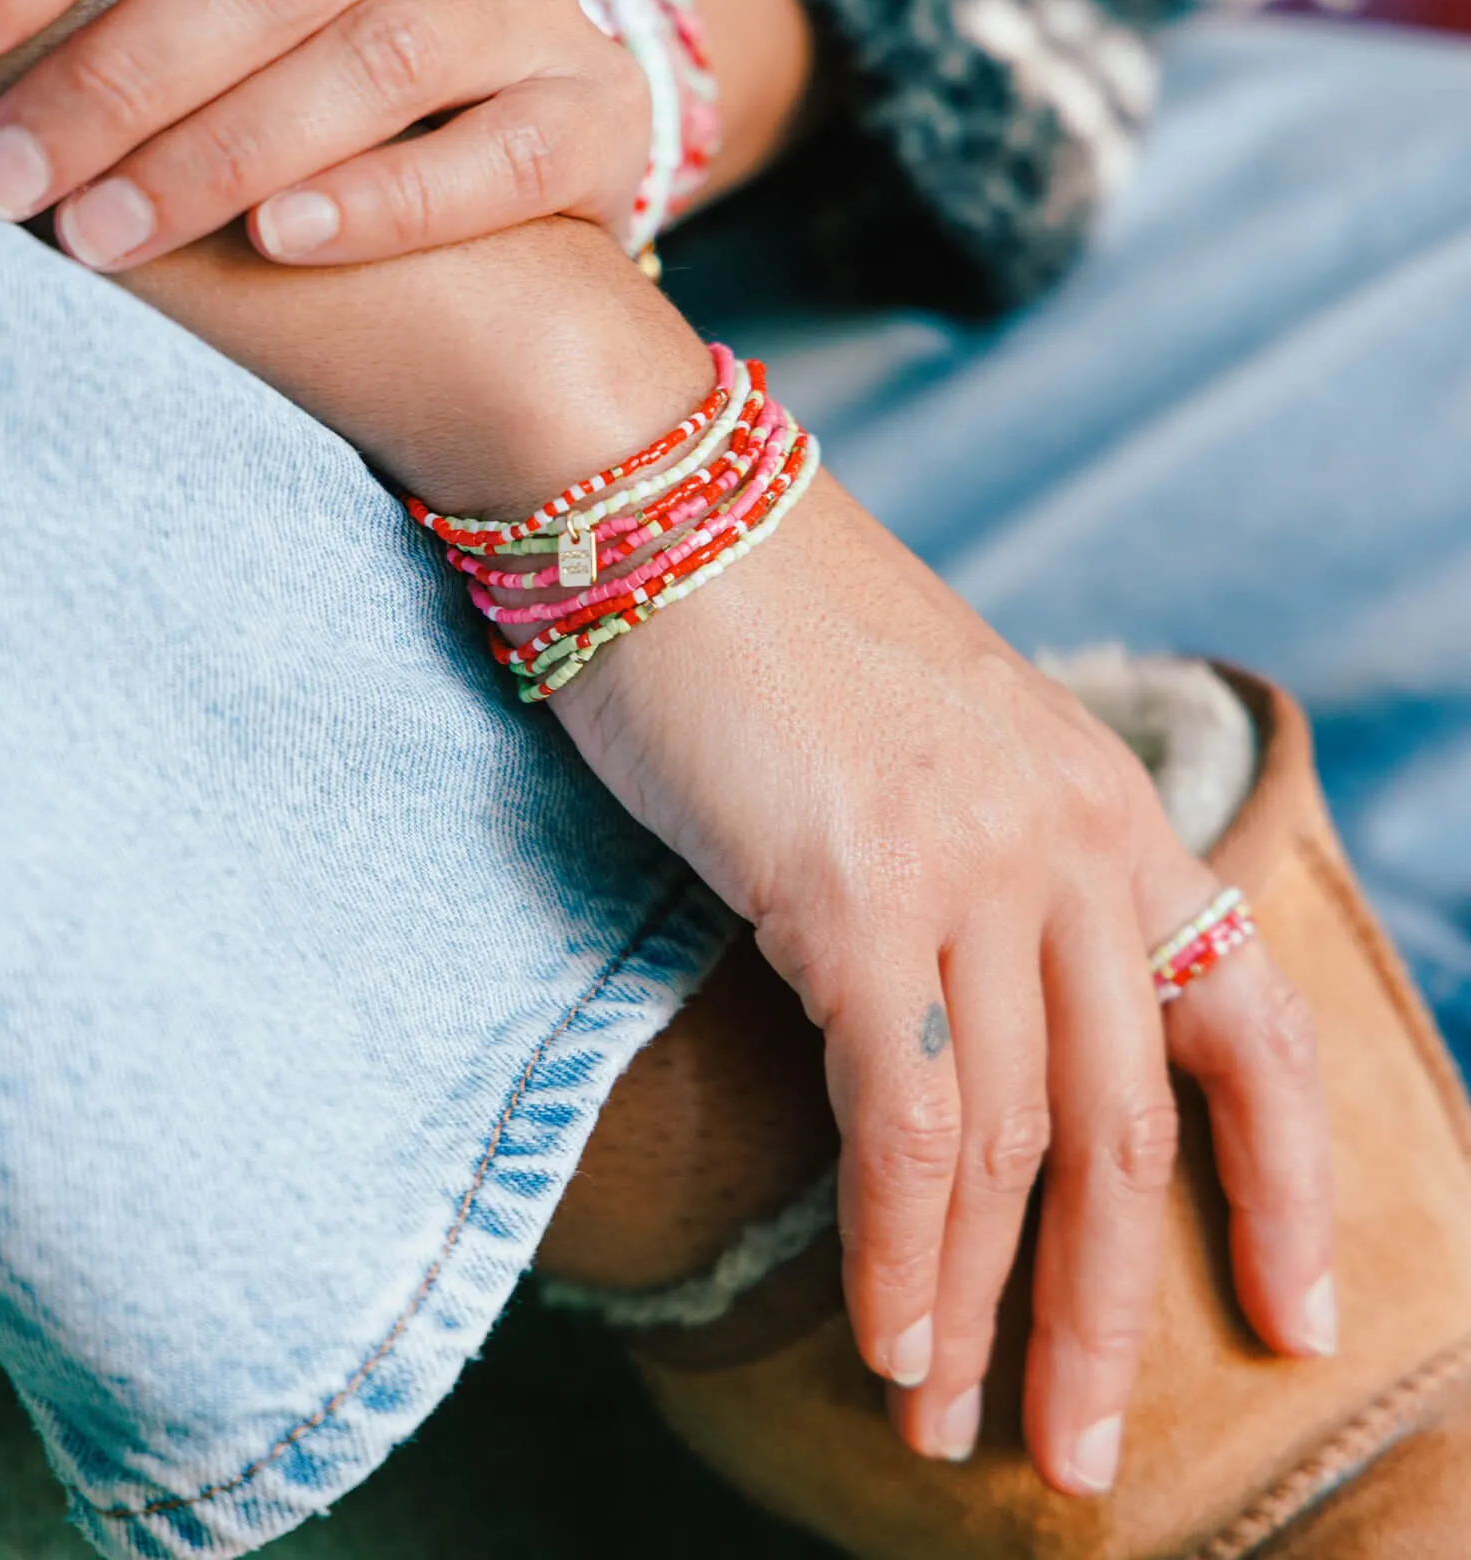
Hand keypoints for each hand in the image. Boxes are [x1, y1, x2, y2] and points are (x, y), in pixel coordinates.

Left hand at [0, 0, 650, 268]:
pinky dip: (386, 199)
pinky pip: (499, 161)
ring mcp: (535, 17)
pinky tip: (282, 240)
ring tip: (110, 232)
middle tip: (4, 178)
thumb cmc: (363, 105)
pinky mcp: (596, 124)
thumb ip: (165, 7)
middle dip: (116, 79)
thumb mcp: (259, 23)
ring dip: (227, 151)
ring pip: (380, 62)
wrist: (544, 163)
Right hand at [555, 474, 1333, 1493]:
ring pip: (1019, 1152)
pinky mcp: (857, 893)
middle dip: (1115, 1313)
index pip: (1250, 1024)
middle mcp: (1070, 844)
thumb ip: (990, 871)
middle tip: (1081, 1448)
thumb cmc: (776, 635)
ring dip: (988, 1313)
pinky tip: (889, 1339)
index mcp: (1107, 807)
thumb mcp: (938, 750)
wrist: (665, 508)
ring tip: (956, 1428)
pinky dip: (901, 1250)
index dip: (1289, 1187)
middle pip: (1134, 1135)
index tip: (1293, 1313)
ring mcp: (973, 868)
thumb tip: (973, 1015)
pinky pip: (903, 1125)